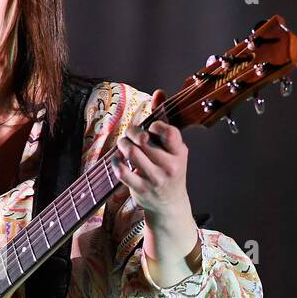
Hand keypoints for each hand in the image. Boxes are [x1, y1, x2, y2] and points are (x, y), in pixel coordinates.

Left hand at [114, 88, 199, 260]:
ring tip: (123, 144)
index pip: (168, 131)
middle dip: (132, 133)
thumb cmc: (169, 170)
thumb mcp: (172, 148)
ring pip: (131, 153)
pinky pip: (122, 171)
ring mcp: (155, 179)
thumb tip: (158, 92)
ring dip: (122, 145)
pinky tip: (118, 160)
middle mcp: (169, 166)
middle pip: (143, 140)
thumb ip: (163, 119)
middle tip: (130, 135)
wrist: (169, 205)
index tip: (150, 128)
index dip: (155, 125)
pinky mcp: (141, 189)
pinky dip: (116, 162)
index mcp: (180, 153)